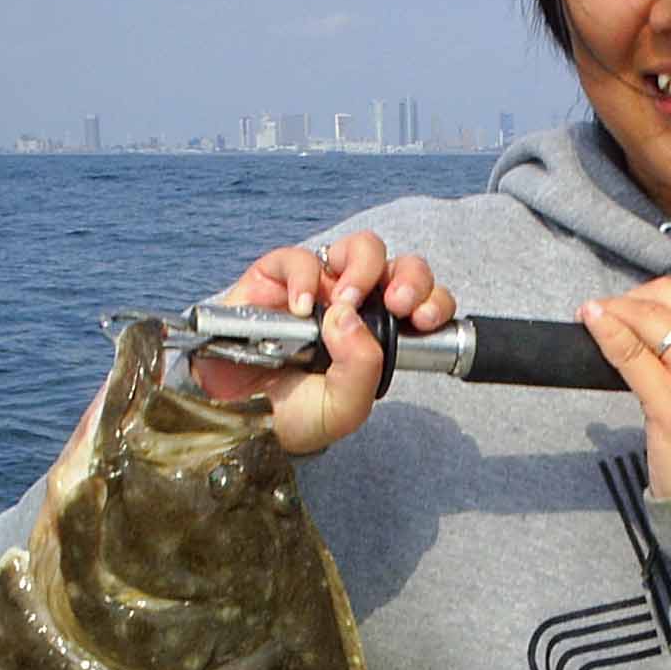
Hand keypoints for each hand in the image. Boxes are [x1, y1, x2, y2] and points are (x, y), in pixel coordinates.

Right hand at [195, 231, 455, 452]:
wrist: (239, 420)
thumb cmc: (293, 415)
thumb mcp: (343, 408)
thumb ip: (362, 369)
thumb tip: (349, 317)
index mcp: (378, 333)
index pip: (420, 301)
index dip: (431, 299)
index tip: (421, 319)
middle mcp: (353, 304)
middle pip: (398, 265)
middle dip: (409, 277)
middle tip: (395, 305)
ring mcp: (317, 288)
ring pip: (357, 248)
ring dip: (363, 267)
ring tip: (344, 303)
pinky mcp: (274, 280)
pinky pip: (297, 257)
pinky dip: (304, 275)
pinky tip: (302, 306)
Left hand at [578, 266, 670, 497]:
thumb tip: (646, 310)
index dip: (656, 289)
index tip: (631, 305)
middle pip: (669, 296)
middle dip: (629, 298)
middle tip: (604, 313)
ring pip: (649, 317)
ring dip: (613, 310)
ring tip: (593, 318)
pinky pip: (631, 352)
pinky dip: (605, 330)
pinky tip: (589, 321)